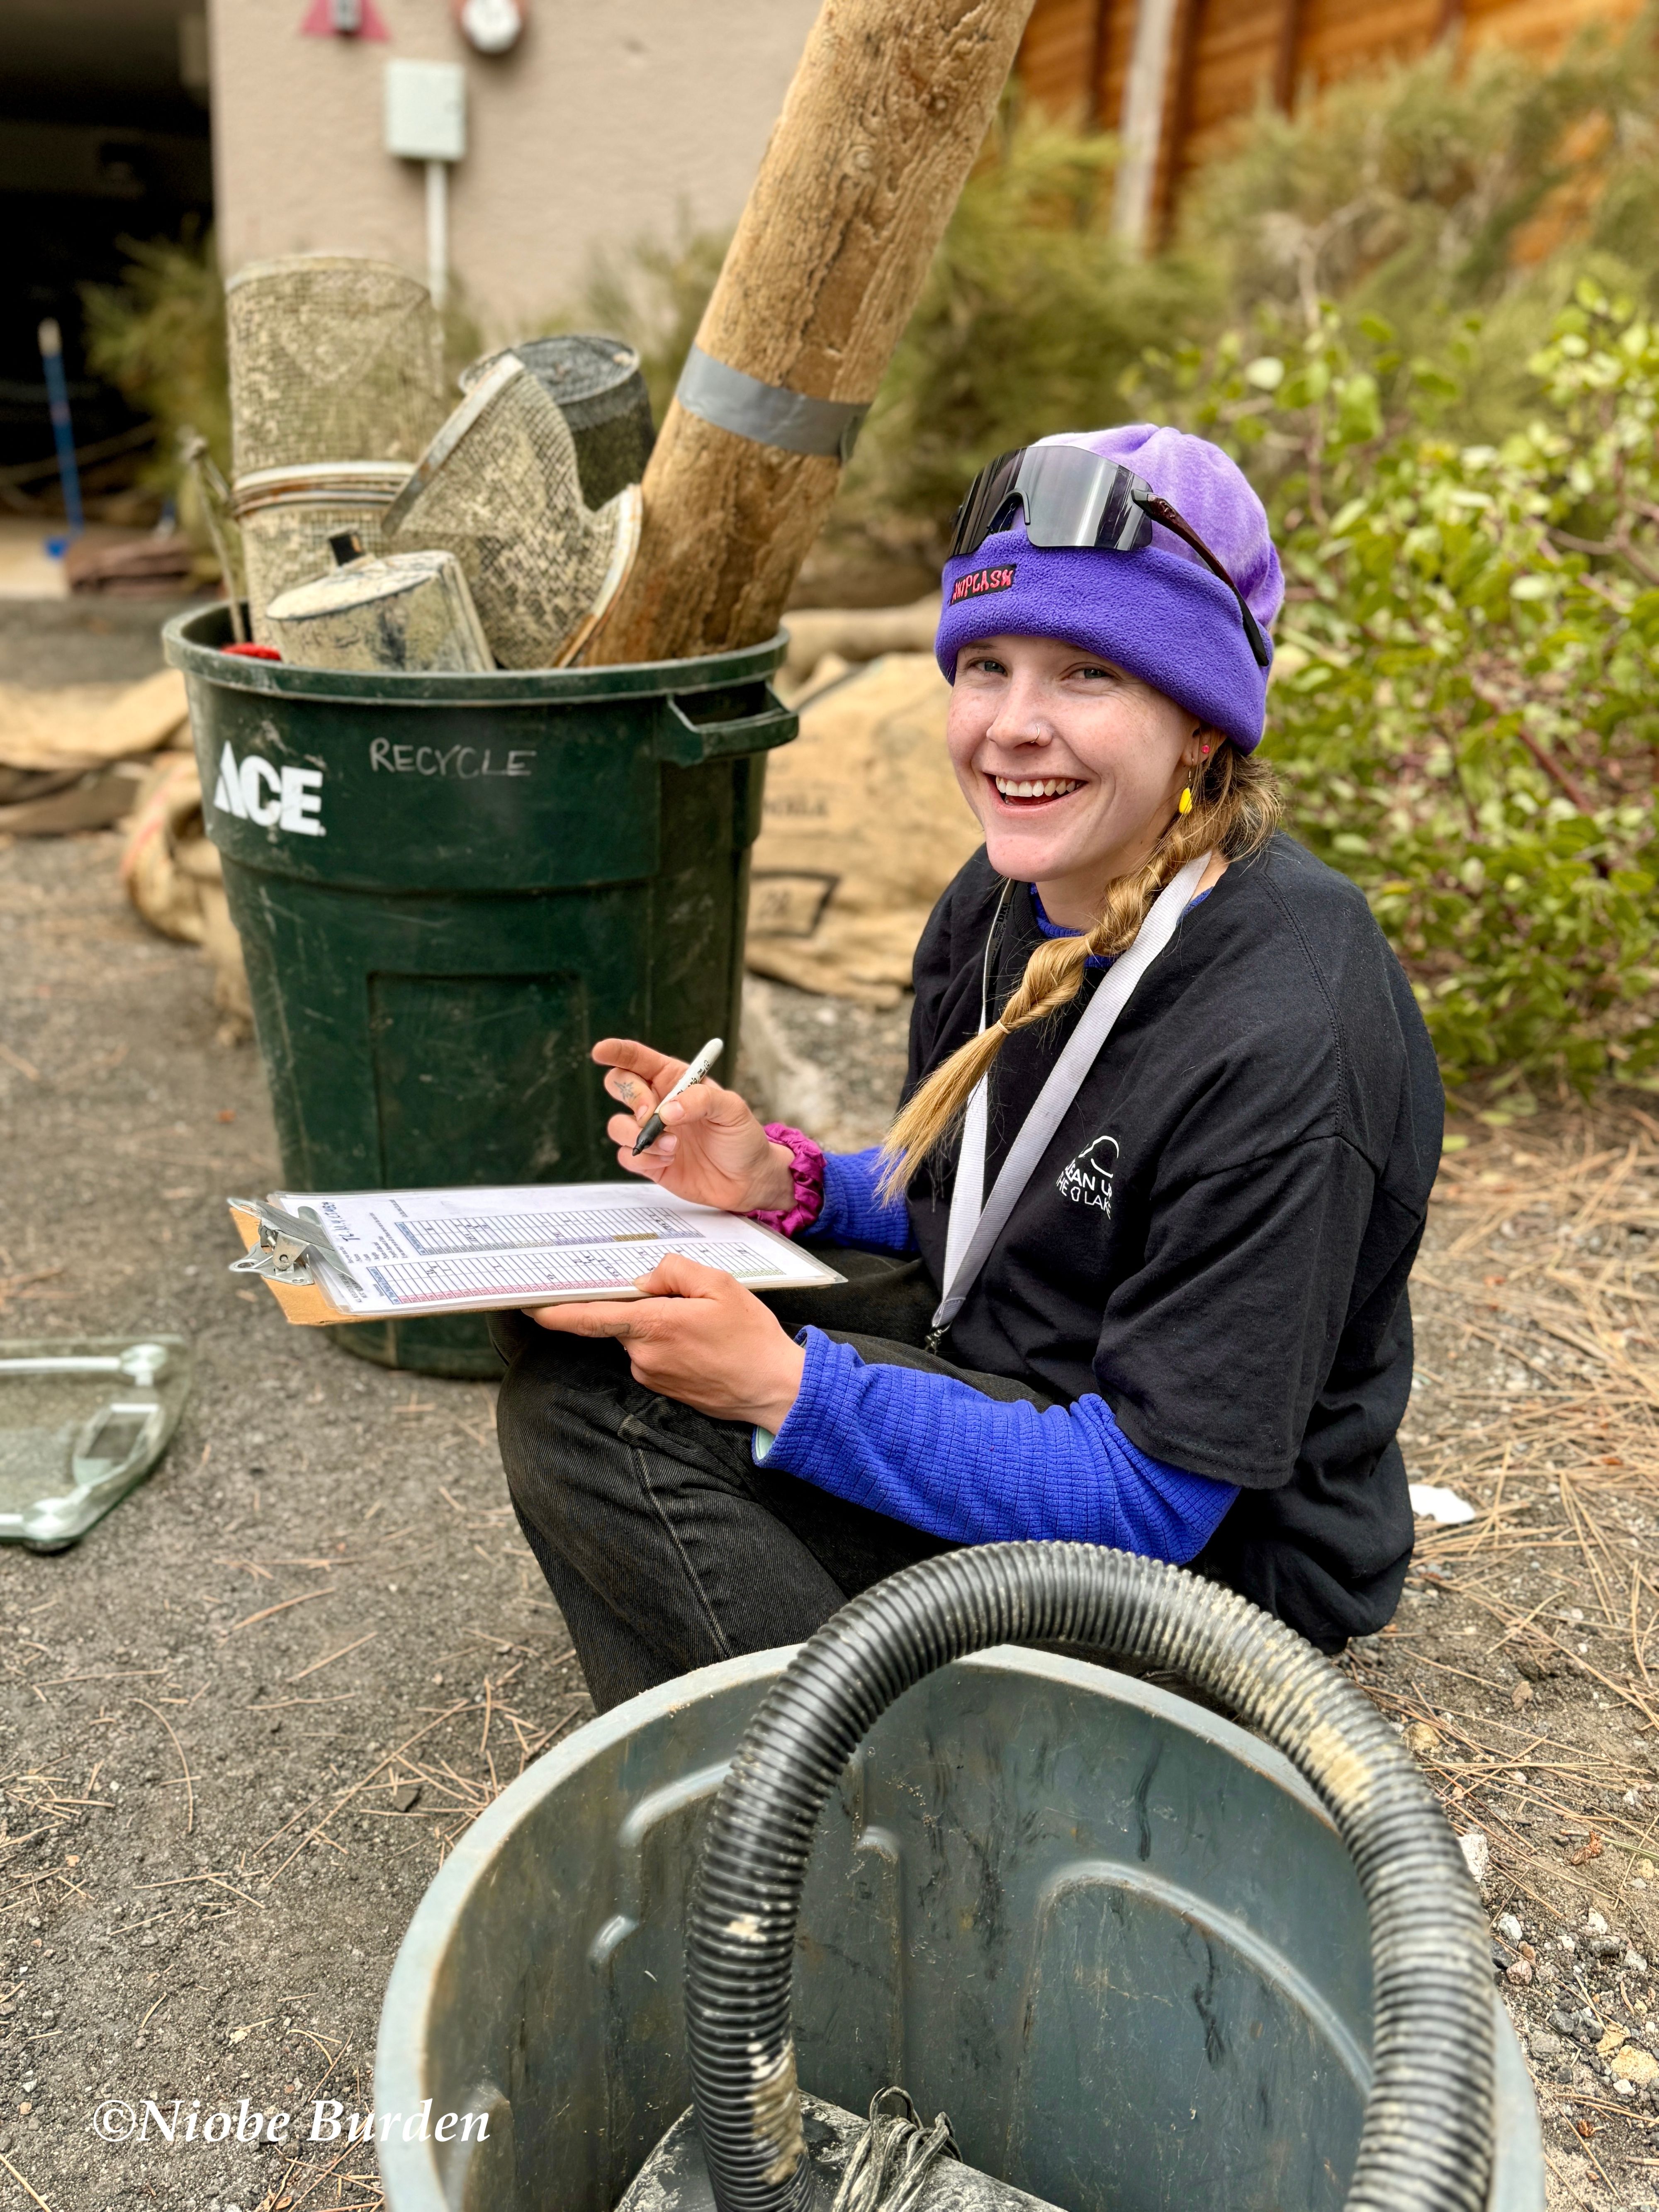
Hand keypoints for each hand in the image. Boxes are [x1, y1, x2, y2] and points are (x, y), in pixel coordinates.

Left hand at [529, 1253, 805, 1429]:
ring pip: (639, 1337)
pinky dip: (670, 1345)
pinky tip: (704, 1346)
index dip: (555, 1311)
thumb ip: (675, 1272)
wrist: (777, 1390)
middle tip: (688, 1303)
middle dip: (643, 1305)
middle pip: (622, 1320)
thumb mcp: (721, 1285)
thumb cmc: (752, 1338)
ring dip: (661, 1326)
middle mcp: (644, 1355)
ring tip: (706, 1328)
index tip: (529, 1304)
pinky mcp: (663, 1389)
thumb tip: (644, 1279)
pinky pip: (653, 1356)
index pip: (590, 1317)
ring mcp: (652, 1376)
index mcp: (654, 1326)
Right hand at [593, 1037, 794, 1212]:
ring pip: (617, 1125)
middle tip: (652, 1113)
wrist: (748, 1179)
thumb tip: (666, 1111)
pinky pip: (626, 1156)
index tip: (600, 1051)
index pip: (638, 1059)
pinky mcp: (648, 1161)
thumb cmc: (742, 1137)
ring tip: (674, 1146)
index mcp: (675, 1080)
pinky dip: (645, 1159)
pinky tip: (670, 1161)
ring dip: (641, 1136)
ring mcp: (650, 1133)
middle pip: (618, 1084)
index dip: (616, 1052)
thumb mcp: (733, 1110)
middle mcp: (657, 1102)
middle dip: (630, 1096)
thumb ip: (701, 1101)